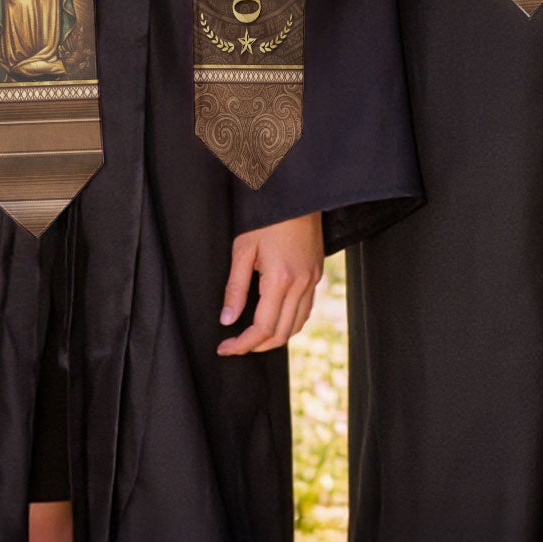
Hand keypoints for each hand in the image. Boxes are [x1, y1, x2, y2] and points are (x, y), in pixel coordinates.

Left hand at [217, 211, 323, 355]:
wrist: (297, 194)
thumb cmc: (267, 217)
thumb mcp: (243, 249)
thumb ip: (235, 288)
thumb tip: (227, 319)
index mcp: (280, 279)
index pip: (262, 328)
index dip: (242, 344)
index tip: (225, 347)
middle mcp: (301, 283)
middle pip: (281, 333)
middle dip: (257, 346)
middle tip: (235, 345)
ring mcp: (312, 279)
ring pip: (297, 325)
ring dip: (275, 337)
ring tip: (253, 337)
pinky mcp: (317, 273)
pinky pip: (306, 309)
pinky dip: (290, 322)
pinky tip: (275, 318)